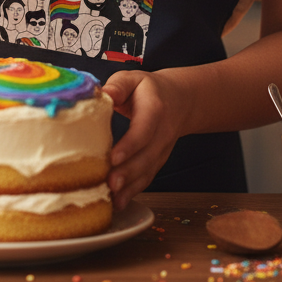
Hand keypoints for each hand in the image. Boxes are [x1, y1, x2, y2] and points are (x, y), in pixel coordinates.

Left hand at [102, 70, 184, 210]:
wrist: (179, 101)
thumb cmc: (148, 89)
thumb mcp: (133, 79)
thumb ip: (118, 85)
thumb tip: (102, 95)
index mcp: (155, 109)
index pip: (144, 130)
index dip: (130, 145)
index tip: (113, 157)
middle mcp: (162, 134)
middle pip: (147, 157)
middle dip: (128, 173)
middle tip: (110, 184)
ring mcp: (162, 151)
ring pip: (148, 172)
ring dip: (130, 187)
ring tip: (112, 199)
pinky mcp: (157, 161)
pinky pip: (147, 178)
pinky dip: (133, 192)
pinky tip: (119, 203)